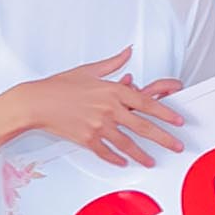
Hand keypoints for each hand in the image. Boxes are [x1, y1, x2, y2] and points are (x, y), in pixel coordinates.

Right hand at [8, 55, 183, 165]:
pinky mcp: (86, 139)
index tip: (178, 121)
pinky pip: (105, 152)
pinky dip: (115, 158)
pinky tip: (123, 162)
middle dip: (163, 138)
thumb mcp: (89, 70)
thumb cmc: (60, 85)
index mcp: (113, 90)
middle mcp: (109, 109)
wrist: (36, 102)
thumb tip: (128, 52)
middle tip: (177, 146)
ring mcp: (98, 126)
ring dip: (141, 154)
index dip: (165, 113)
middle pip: (143, 126)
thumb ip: (113, 63)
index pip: (147, 103)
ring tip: (153, 161)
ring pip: (126, 143)